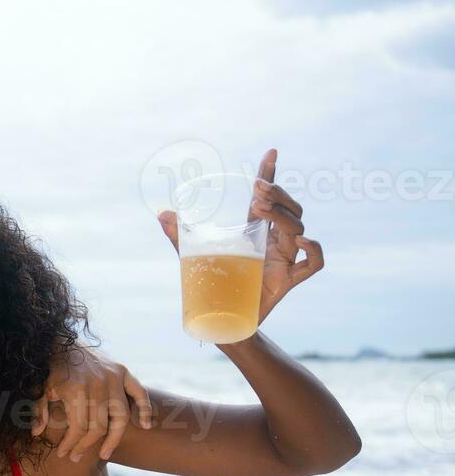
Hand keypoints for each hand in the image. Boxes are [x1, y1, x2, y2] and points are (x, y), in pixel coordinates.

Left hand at [33, 344, 151, 461]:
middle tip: (77, 457)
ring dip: (114, 438)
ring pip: (120, 416)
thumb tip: (36, 433)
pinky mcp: (123, 371)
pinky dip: (144, 409)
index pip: (79, 427)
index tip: (64, 454)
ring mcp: (113, 377)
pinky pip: (139, 393)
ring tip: (105, 453)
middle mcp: (98, 384)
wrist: (62, 341)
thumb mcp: (40, 388)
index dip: (71, 444)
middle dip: (87, 445)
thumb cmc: (50, 368)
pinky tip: (146, 426)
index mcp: (76, 390)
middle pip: (99, 426)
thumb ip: (38, 410)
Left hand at [157, 148, 324, 325]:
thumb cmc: (215, 286)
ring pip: (298, 228)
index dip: (271, 174)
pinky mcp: (290, 280)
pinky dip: (313, 249)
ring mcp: (285, 258)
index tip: (271, 152)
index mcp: (256, 231)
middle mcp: (275, 241)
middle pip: (289, 208)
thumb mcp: (194, 257)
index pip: (269, 197)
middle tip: (257, 192)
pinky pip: (314, 262)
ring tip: (261, 210)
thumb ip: (179, 236)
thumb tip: (161, 214)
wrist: (226, 323)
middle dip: (277, 195)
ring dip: (283, 215)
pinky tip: (299, 241)